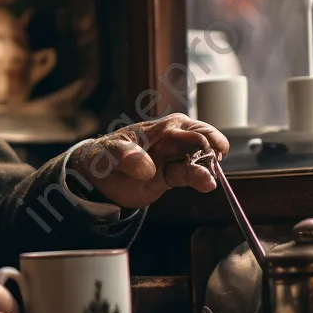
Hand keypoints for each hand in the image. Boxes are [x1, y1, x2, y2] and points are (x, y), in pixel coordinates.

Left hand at [71, 114, 228, 208]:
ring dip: (207, 166)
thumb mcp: (107, 154)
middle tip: (216, 158)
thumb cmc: (103, 156)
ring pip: (197, 158)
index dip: (201, 135)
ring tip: (209, 179)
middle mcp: (170, 140)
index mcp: (157, 128)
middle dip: (211, 146)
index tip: (209, 147)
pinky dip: (199, 179)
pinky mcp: (170, 176)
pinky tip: (208, 184)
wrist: (96, 176)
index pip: (184, 127)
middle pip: (199, 138)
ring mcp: (171, 159)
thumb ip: (124, 156)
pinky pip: (188, 175)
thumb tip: (147, 167)